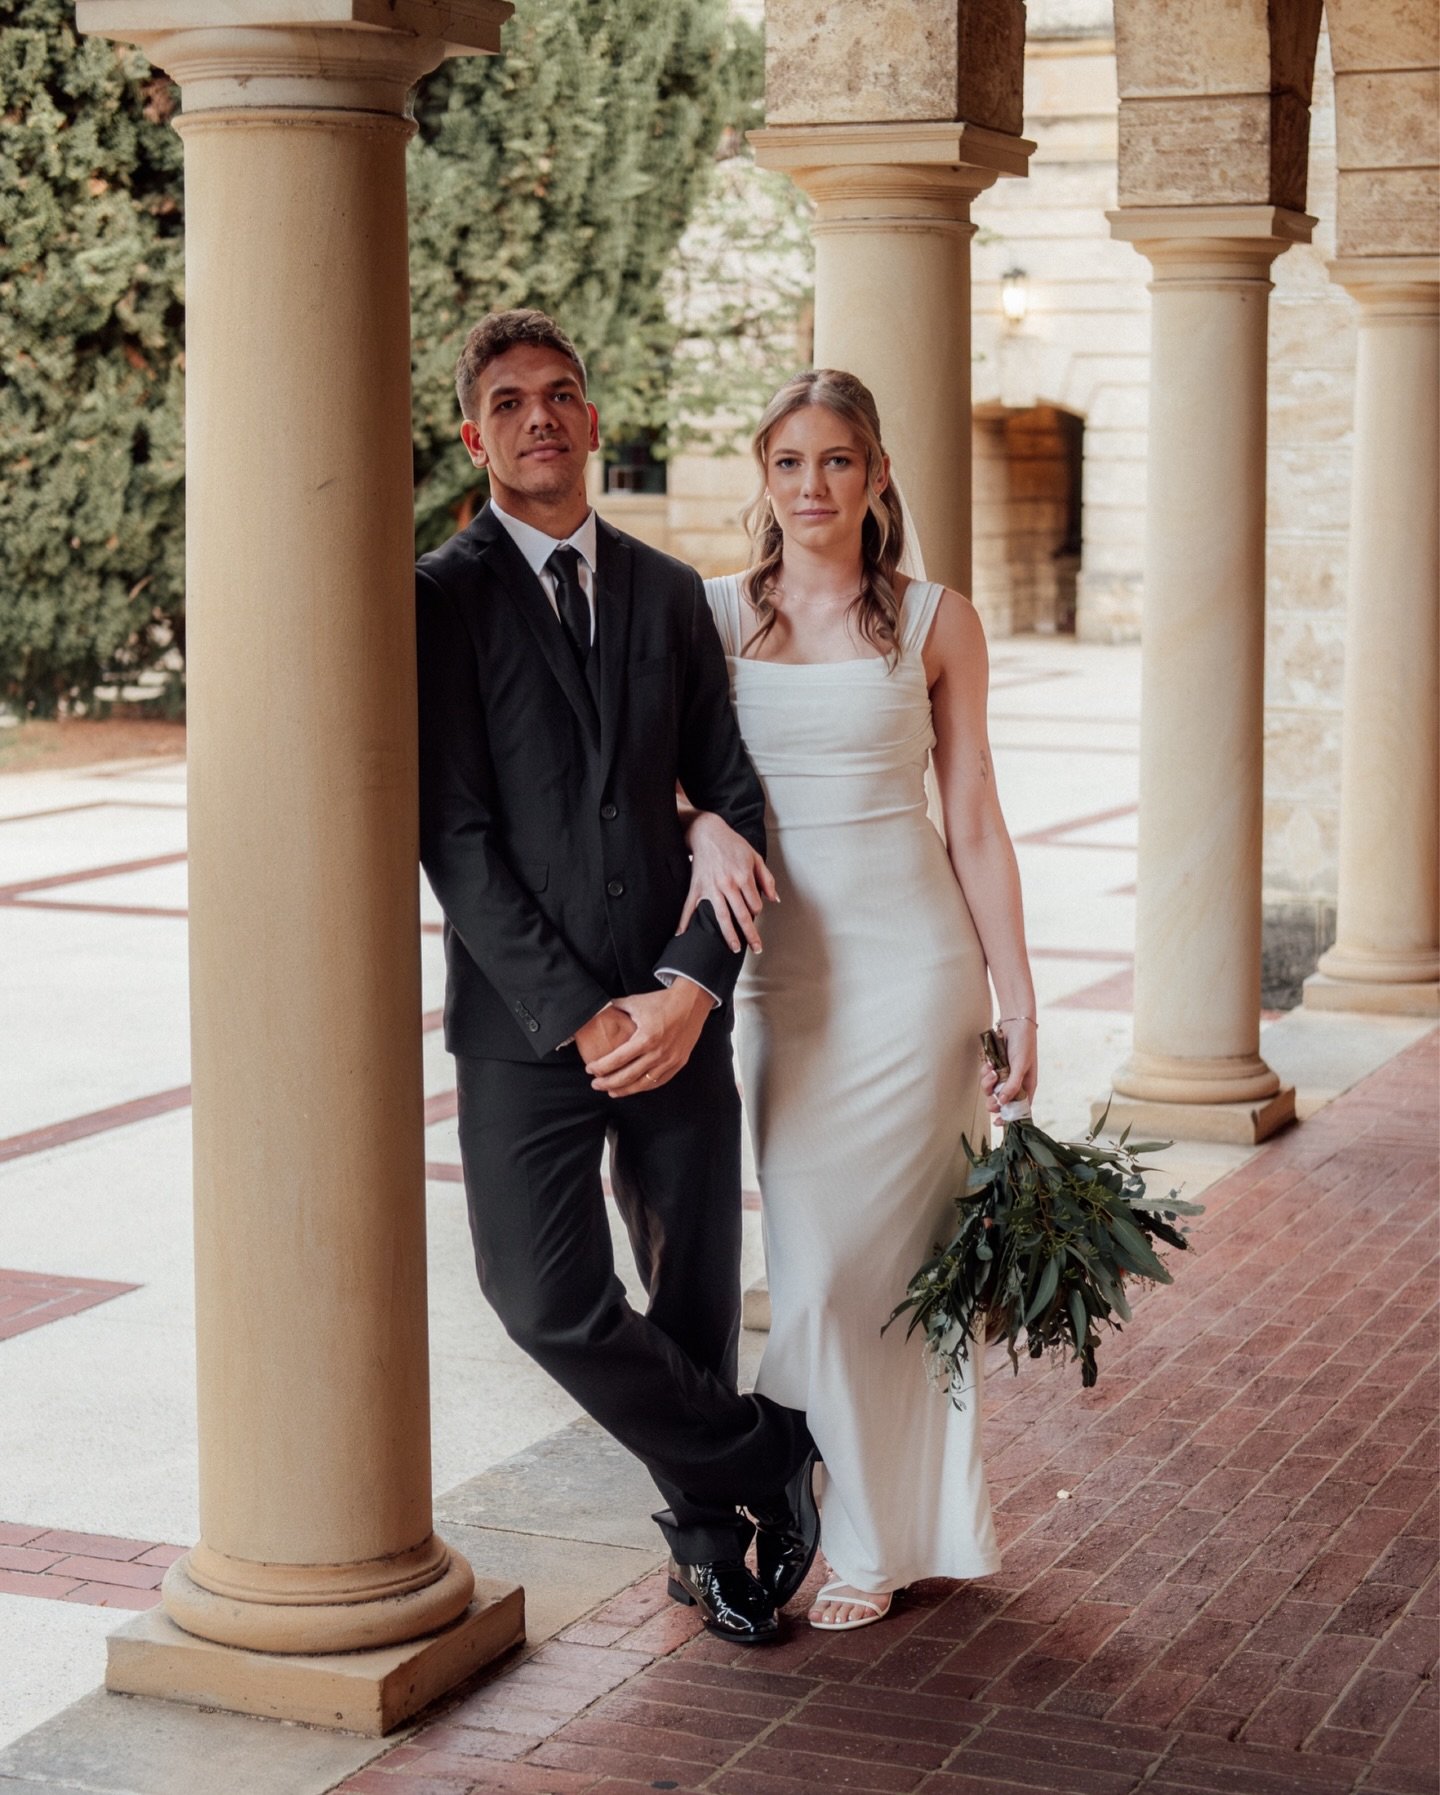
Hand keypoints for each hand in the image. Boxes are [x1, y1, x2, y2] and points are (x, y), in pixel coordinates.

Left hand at [585, 980, 709, 1096]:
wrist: (691, 1002)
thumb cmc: (662, 1001)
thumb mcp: (635, 1002)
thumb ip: (614, 1008)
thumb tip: (596, 1011)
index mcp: (645, 1037)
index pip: (617, 1059)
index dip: (601, 1067)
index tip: (590, 1069)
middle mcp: (658, 1052)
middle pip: (627, 1076)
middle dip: (608, 1083)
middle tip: (595, 1084)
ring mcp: (670, 1060)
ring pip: (643, 1083)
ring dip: (624, 1090)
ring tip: (611, 1092)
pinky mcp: (679, 1063)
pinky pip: (658, 1081)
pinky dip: (643, 1087)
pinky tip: (633, 1087)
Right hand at [679, 811, 778, 953]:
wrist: (707, 832)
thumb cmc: (733, 844)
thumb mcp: (755, 857)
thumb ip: (767, 879)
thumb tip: (774, 899)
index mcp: (744, 877)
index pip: (755, 904)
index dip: (758, 911)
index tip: (755, 912)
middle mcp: (728, 884)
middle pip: (742, 915)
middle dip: (750, 934)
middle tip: (756, 948)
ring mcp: (711, 887)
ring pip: (722, 916)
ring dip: (729, 935)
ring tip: (734, 949)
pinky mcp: (697, 886)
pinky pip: (690, 907)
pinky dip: (684, 921)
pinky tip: (681, 935)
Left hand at [981, 1017, 1037, 1115]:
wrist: (1015, 1024)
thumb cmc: (1024, 1044)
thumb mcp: (1021, 1065)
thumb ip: (1013, 1085)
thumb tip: (1003, 1102)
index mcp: (1027, 1086)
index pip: (1020, 1108)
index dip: (1009, 1117)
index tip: (998, 1123)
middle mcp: (1016, 1084)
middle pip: (1002, 1102)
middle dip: (994, 1102)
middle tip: (990, 1100)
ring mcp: (1005, 1076)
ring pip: (991, 1090)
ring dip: (988, 1083)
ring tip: (991, 1070)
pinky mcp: (995, 1069)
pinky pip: (986, 1078)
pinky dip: (985, 1072)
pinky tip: (989, 1063)